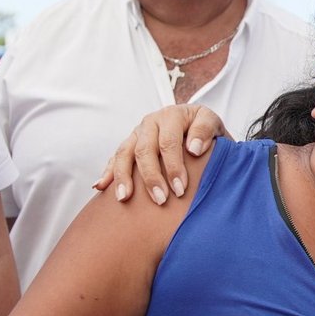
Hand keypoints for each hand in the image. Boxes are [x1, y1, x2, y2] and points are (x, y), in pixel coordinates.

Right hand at [93, 104, 226, 205]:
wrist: (202, 131)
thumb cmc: (210, 132)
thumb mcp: (215, 125)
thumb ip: (206, 131)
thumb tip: (193, 149)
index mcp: (173, 115)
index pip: (169, 142)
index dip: (173, 166)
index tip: (180, 189)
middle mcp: (152, 121)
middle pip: (145, 150)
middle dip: (151, 177)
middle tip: (161, 200)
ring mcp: (138, 132)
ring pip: (125, 153)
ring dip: (124, 177)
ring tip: (124, 198)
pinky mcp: (130, 143)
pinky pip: (115, 157)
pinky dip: (108, 172)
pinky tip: (100, 187)